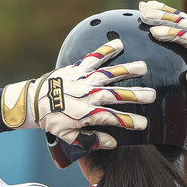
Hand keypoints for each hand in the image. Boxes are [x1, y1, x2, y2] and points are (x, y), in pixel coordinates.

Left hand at [0, 39, 156, 150]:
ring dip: (126, 70)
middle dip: (135, 95)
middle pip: (116, 95)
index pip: (113, 118)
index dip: (129, 122)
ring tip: (143, 67)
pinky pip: (94, 57)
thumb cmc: (53, 121)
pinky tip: (119, 43)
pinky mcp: (78, 68)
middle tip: (152, 95)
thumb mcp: (69, 136)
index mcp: (88, 114)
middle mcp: (89, 95)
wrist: (34, 101)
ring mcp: (84, 80)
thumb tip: (112, 143)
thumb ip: (91, 140)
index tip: (143, 124)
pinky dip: (106, 49)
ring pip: (109, 74)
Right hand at [138, 0, 186, 100]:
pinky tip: (148, 5)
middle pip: (181, 23)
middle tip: (144, 15)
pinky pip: (177, 16)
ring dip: (160, 11)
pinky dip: (163, 9)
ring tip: (142, 7)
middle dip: (162, 18)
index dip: (171, 34)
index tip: (154, 33)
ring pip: (178, 17)